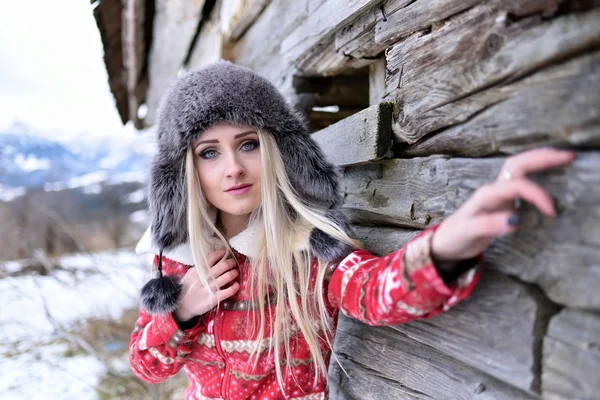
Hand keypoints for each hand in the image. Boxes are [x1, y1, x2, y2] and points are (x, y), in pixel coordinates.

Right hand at [174, 248, 239, 320]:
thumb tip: (212, 258)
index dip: (222, 252)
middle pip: (224, 265)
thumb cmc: (187, 288)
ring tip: (235, 272)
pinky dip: (235, 286)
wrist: (183, 305)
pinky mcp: (215, 298)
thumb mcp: (191, 274)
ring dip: (234, 273)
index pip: (213, 256)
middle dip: (231, 262)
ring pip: (228, 276)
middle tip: (233, 263)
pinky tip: (236, 285)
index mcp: (199, 270)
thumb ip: (200, 266)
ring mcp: (211, 288)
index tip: (227, 251)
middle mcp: (206, 277)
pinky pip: (229, 291)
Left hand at [431, 148, 575, 261]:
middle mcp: (493, 190)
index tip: (552, 211)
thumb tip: (514, 220)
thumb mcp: (468, 233)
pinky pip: (520, 177)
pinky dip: (535, 169)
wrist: (446, 242)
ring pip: (518, 167)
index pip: (516, 186)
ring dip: (539, 159)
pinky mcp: (502, 199)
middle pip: (517, 165)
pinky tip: (548, 169)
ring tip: (561, 156)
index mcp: (486, 195)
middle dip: (541, 158)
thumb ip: (488, 225)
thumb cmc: (456, 236)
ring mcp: (498, 192)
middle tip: (567, 156)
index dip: (536, 194)